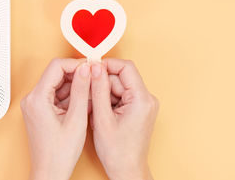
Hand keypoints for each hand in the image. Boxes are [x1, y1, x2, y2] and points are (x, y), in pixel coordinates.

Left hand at [21, 58, 90, 179]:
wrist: (50, 172)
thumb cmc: (59, 153)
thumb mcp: (76, 119)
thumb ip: (81, 91)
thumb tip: (86, 70)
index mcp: (37, 98)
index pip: (56, 67)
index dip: (76, 64)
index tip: (91, 68)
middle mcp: (32, 99)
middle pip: (56, 74)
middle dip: (76, 75)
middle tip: (94, 79)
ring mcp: (35, 105)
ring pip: (57, 85)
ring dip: (75, 86)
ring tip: (91, 94)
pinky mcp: (39, 111)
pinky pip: (56, 95)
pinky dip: (70, 96)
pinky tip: (83, 103)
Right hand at [90, 59, 158, 179]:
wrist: (126, 171)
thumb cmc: (117, 152)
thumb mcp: (102, 118)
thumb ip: (98, 89)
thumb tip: (94, 67)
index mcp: (142, 99)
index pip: (125, 68)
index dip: (106, 65)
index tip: (90, 69)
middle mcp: (147, 99)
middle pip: (120, 78)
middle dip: (101, 84)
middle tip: (87, 95)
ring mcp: (143, 104)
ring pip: (118, 87)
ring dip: (102, 94)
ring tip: (94, 110)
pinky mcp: (137, 110)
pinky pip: (120, 96)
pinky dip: (107, 102)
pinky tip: (100, 114)